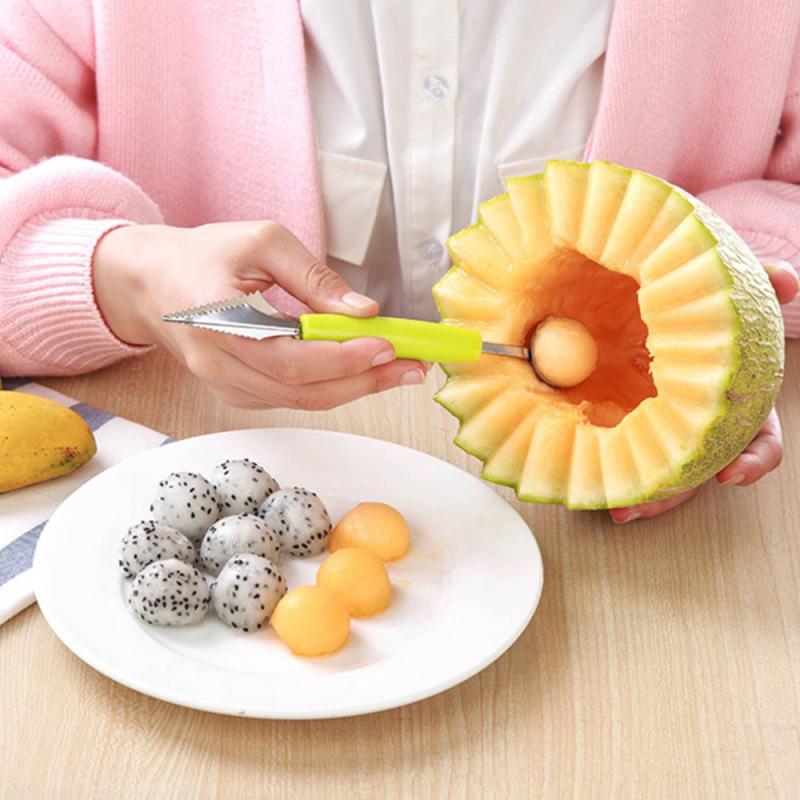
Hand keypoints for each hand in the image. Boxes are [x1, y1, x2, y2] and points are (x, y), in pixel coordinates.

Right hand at [92, 221, 427, 409]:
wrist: (149, 283)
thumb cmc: (202, 254)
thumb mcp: (261, 242)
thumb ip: (313, 277)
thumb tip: (363, 310)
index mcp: (217, 324)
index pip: (289, 358)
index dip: (342, 358)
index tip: (387, 345)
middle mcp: (218, 366)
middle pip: (303, 391)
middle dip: (365, 380)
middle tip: (413, 367)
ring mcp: (226, 387)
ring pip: (302, 400)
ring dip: (356, 387)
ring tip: (400, 369)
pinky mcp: (236, 393)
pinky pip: (291, 398)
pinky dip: (331, 387)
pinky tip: (362, 371)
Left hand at [611, 260, 797, 522]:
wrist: (648, 291)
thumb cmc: (699, 301)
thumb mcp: (726, 289)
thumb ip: (758, 283)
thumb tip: (788, 280)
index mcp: (735, 401)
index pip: (757, 440)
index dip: (752, 461)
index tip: (730, 474)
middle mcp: (700, 423)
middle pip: (694, 471)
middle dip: (673, 495)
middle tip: (643, 507)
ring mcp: (662, 425)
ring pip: (657, 471)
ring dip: (638, 494)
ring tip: (616, 507)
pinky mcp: (622, 418)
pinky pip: (619, 447)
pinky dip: (610, 465)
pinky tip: (592, 480)